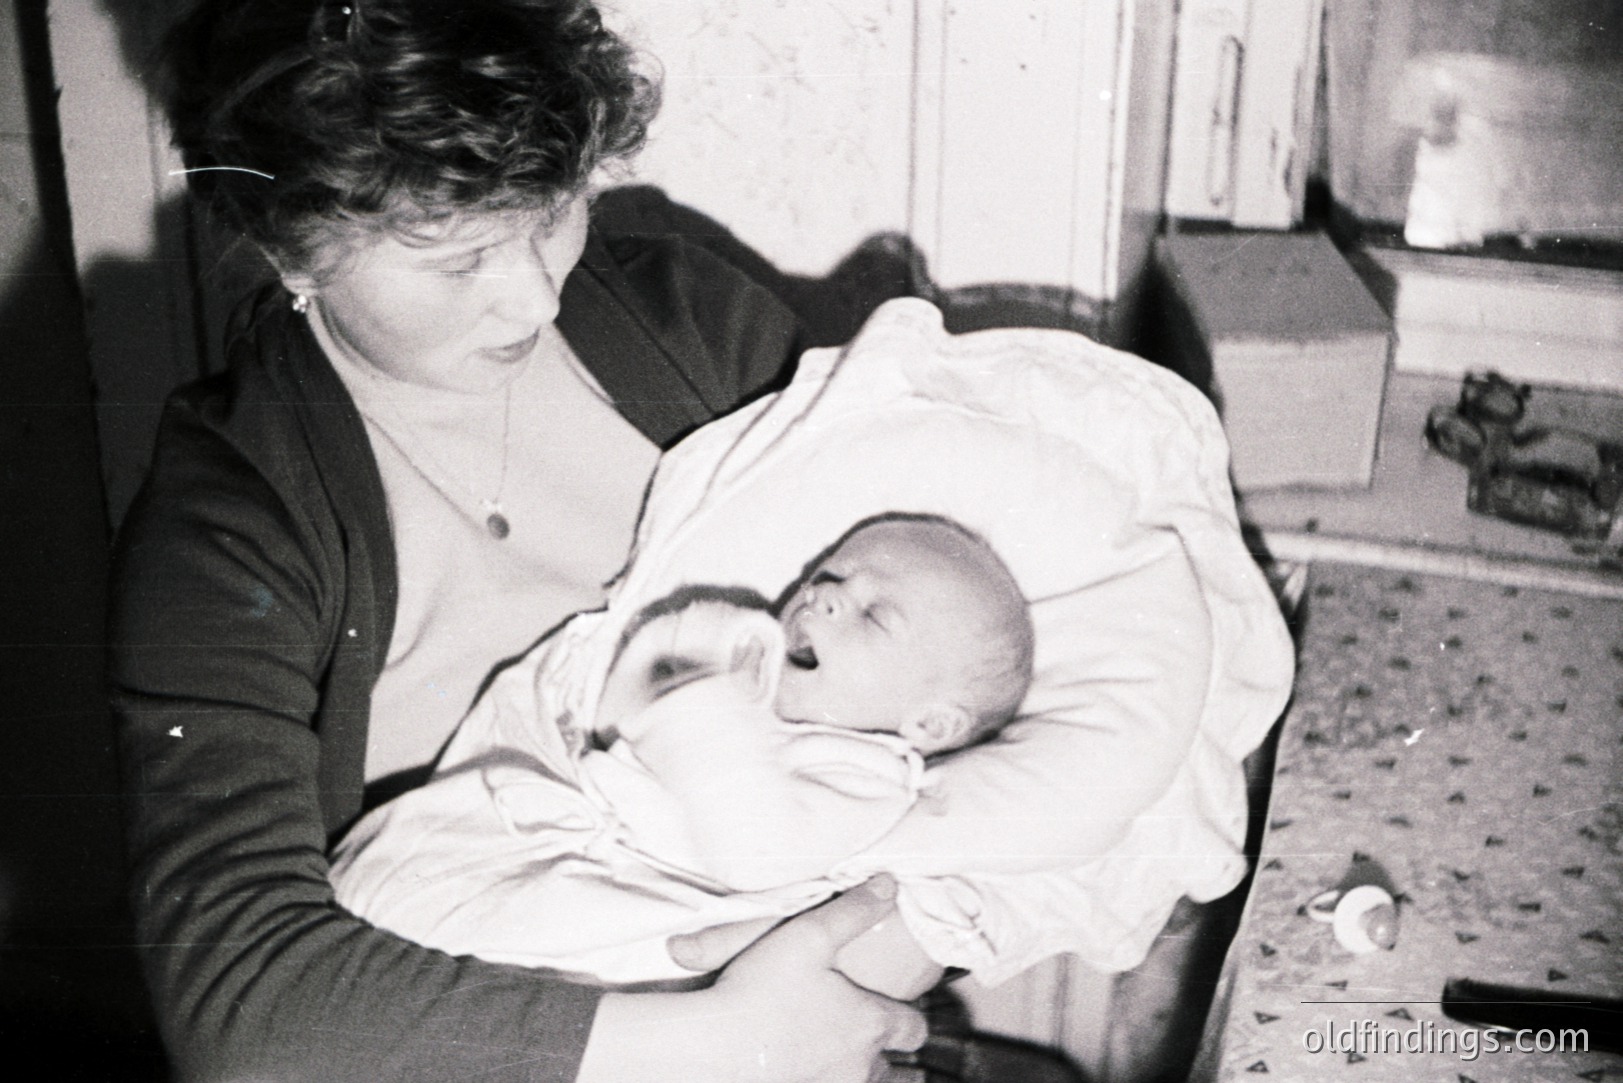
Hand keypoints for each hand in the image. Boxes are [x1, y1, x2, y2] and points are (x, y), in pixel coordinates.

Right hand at [578, 876, 927, 1082]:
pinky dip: (830, 1081)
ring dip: (867, 1075)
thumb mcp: (808, 934)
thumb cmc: (760, 989)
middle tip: (880, 1043)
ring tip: (852, 1062)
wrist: (714, 1048)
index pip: (914, 1029)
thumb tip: (889, 884)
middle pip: (901, 1073)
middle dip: (894, 1058)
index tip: (901, 1008)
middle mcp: (860, 1066)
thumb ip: (853, 910)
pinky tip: (815, 1070)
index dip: (910, 1018)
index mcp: (870, 1024)